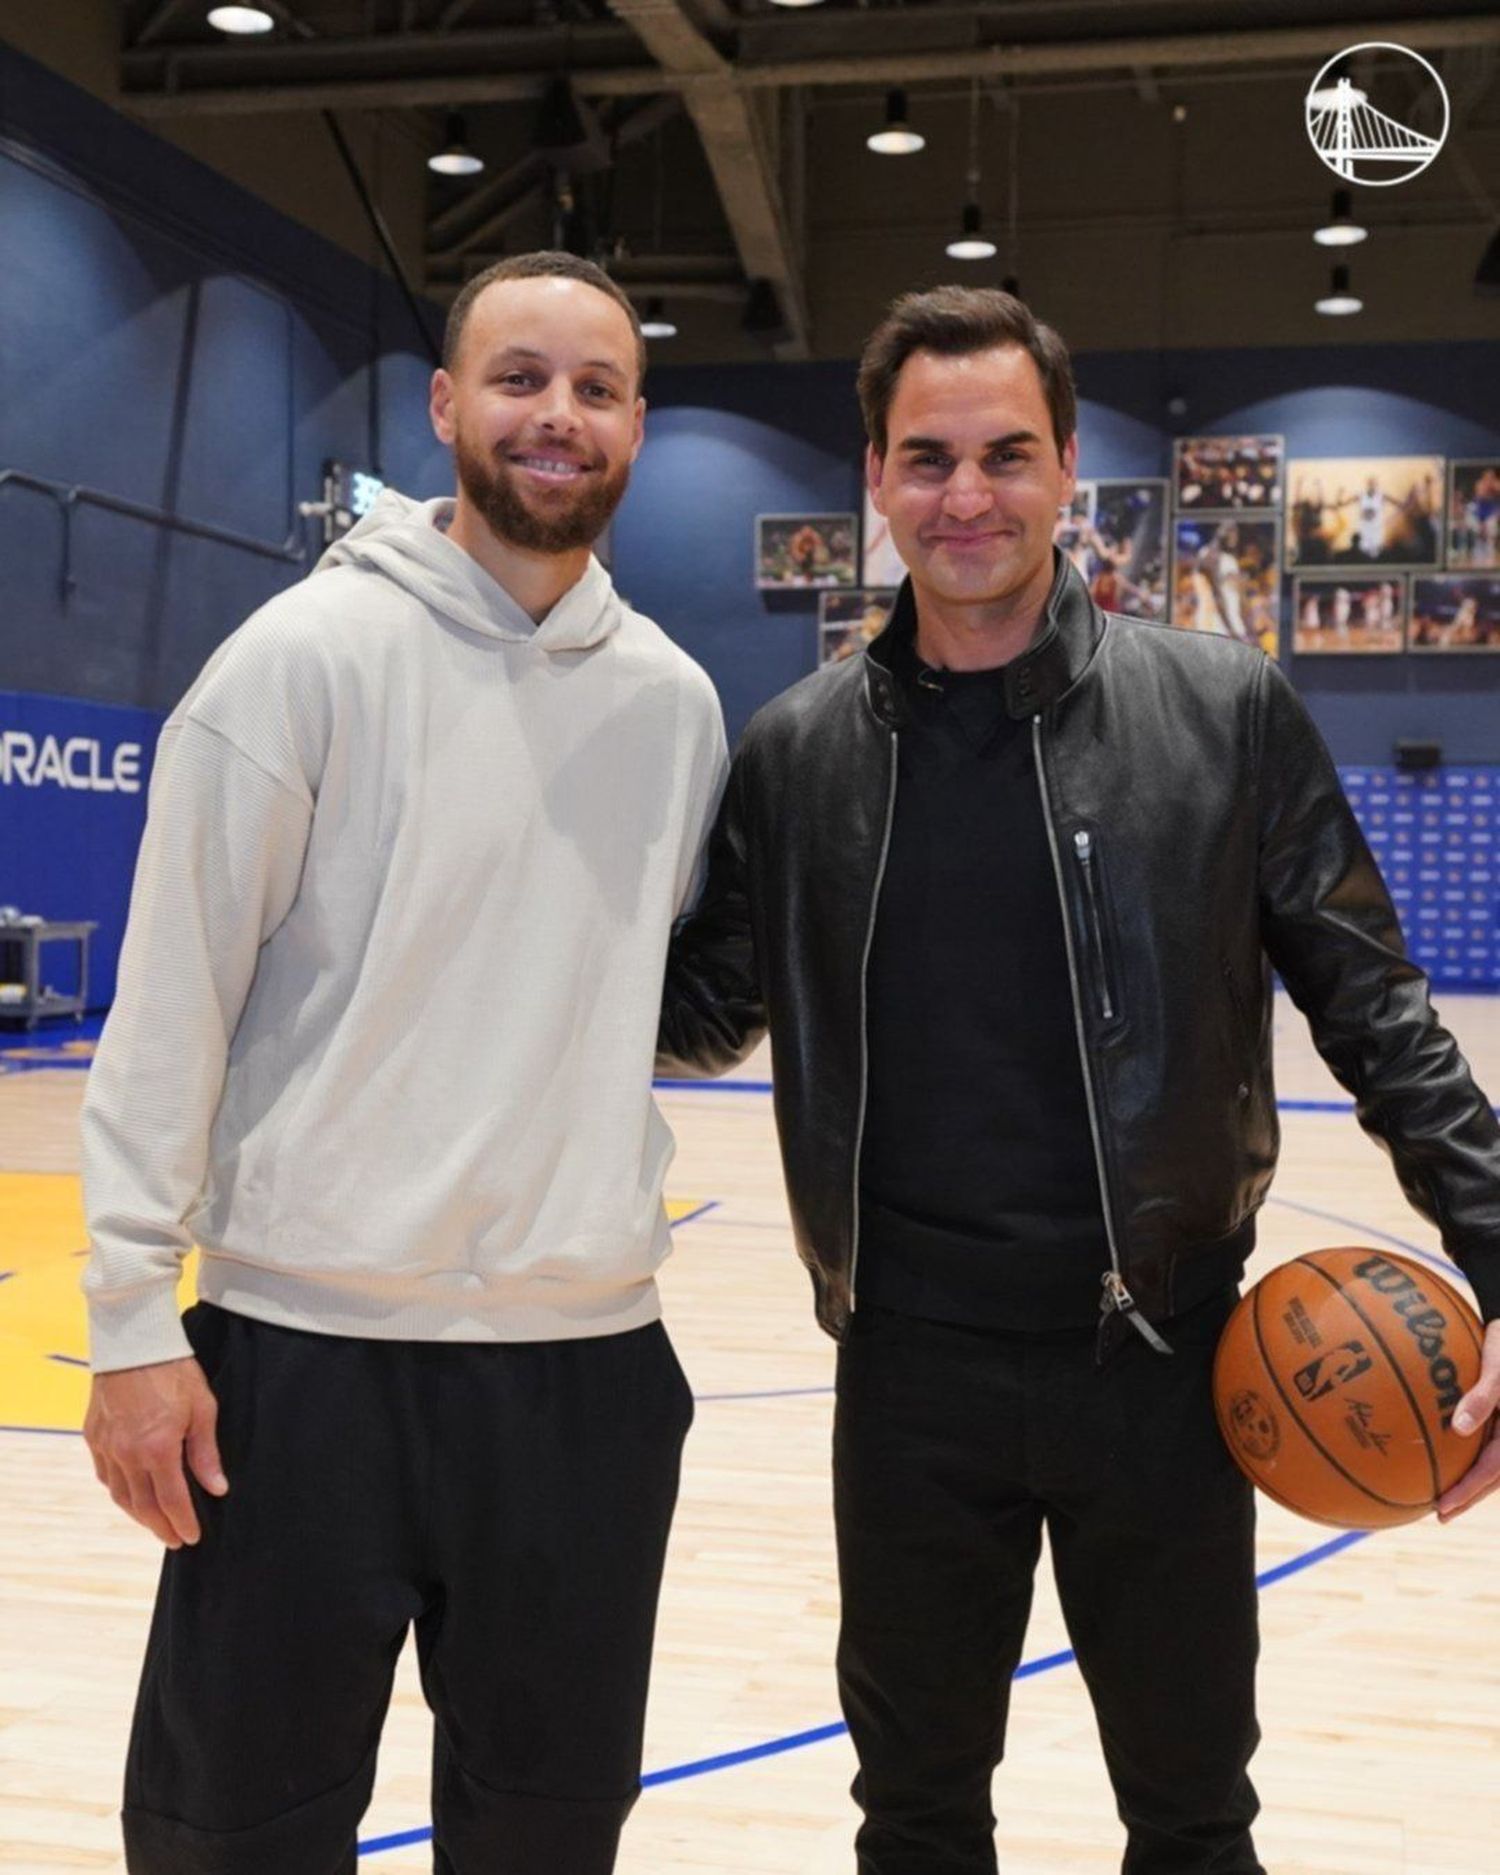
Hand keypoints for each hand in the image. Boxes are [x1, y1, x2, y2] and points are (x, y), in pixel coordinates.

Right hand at [83, 1357, 227, 1547]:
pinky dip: (119, 1491)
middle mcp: (127, 1454)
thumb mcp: (202, 1408)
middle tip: (174, 1539)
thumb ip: (206, 1453)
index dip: (182, 1522)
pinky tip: (130, 1495)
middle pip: (143, 1505)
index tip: (192, 1538)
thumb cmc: (174, 1371)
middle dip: (160, 1527)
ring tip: (155, 1523)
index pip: (171, 1500)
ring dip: (138, 1514)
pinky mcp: (93, 1437)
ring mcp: (107, 1447)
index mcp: (158, 1449)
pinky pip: (104, 1475)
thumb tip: (217, 1488)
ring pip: (120, 1495)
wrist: (133, 1343)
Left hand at [1437, 1320, 1499, 1521]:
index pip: (1491, 1470)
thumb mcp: (1498, 1367)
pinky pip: (1487, 1442)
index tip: (1442, 1509)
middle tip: (1440, 1513)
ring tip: (1444, 1494)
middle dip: (1468, 1496)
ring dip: (1471, 1481)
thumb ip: (1483, 1397)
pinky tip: (1448, 1453)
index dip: (1467, 1492)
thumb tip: (1458, 1428)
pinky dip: (1469, 1455)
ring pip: (1492, 1462)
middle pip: (1493, 1475)